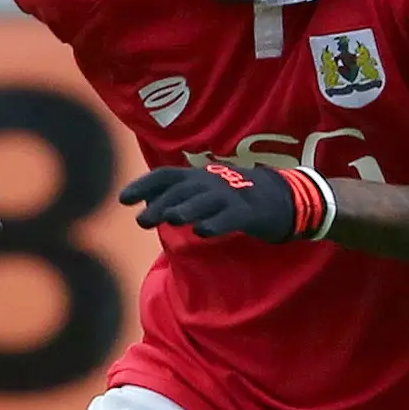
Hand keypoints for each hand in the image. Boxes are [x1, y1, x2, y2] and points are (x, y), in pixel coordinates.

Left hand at [119, 160, 333, 243]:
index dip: (144, 185)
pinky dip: (216, 223)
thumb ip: (179, 198)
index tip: (124, 199)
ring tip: (169, 220)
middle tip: (141, 222)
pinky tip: (202, 232)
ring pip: (204, 201)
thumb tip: (149, 206)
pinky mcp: (249, 213)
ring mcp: (232, 196)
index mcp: (199, 177)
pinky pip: (230, 217)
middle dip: (160, 205)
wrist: (284, 197)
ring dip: (185, 209)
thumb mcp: (206, 192)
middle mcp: (212, 183)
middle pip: (181, 191)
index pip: (166, 176)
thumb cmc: (238, 196)